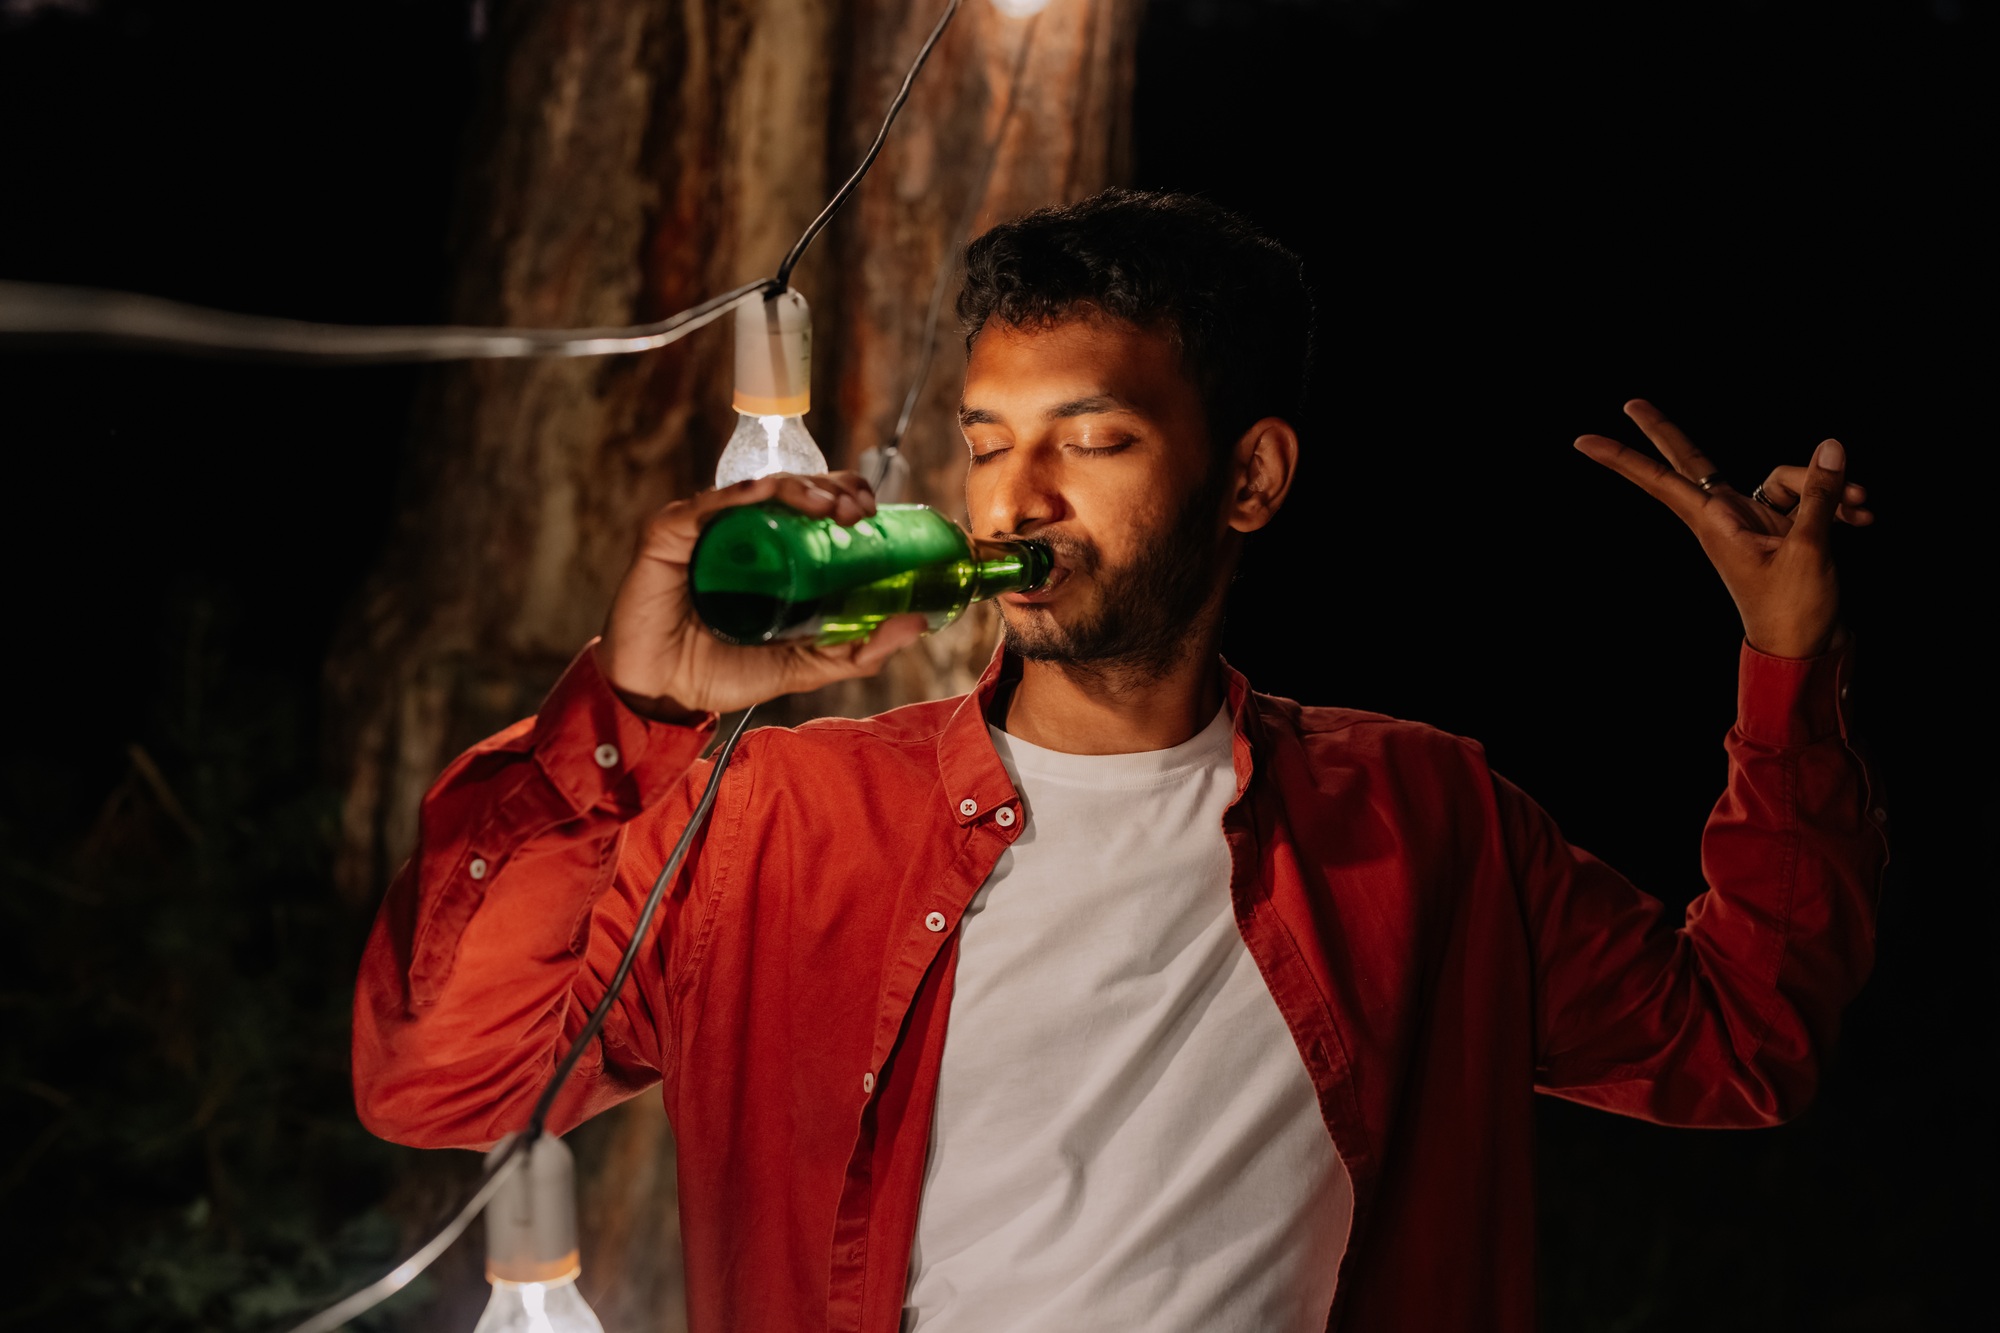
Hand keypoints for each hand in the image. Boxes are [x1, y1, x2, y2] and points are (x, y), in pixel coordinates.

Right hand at [595, 471, 926, 719]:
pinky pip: (706, 506)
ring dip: (798, 487)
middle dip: (832, 489)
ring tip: (829, 506)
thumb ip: (858, 650)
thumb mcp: (803, 665)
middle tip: (858, 510)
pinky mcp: (669, 535)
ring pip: (756, 490)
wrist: (662, 696)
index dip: (846, 497)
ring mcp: (705, 529)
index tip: (873, 512)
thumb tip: (918, 623)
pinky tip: (766, 493)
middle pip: (792, 490)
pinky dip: (738, 494)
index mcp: (772, 552)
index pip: (814, 507)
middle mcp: (741, 532)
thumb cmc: (722, 674)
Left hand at [1574, 399, 1873, 659]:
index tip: (1582, 441)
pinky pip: (1806, 498)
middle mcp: (1727, 517)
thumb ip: (1818, 496)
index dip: (1624, 459)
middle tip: (1630, 403)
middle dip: (1665, 431)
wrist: (1809, 652)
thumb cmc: (1795, 610)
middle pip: (1693, 460)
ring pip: (1783, 477)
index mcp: (1715, 523)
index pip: (1662, 480)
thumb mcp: (1810, 549)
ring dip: (1825, 486)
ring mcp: (1754, 522)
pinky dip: (1834, 503)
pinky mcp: (1783, 530)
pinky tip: (1862, 517)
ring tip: (1860, 507)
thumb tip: (1830, 447)